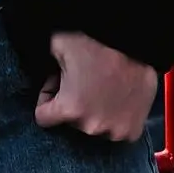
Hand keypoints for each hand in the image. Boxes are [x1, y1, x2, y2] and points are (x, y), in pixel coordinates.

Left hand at [34, 31, 157, 140]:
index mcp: (70, 109)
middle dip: (71, 101)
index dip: (46, 97)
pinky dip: (113, 115)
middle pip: (70, 121)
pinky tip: (116, 94)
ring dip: (93, 110)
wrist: (135, 43)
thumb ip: (43, 60)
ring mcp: (115, 131)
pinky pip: (114, 128)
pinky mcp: (133, 130)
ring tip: (100, 85)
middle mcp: (92, 126)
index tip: (56, 84)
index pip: (43, 117)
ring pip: (93, 124)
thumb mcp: (58, 43)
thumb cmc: (97, 42)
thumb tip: (38, 62)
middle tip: (80, 79)